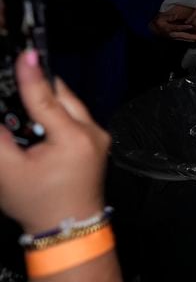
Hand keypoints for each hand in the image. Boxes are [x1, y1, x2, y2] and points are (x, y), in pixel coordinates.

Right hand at [0, 50, 108, 233]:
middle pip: (63, 97)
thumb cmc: (40, 204)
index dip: (31, 75)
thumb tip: (1, 115)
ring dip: (48, 100)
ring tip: (24, 97)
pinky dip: (56, 113)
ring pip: (70, 105)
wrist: (70, 227)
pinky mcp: (97, 141)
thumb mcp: (8, 171)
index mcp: (73, 139)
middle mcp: (92, 133)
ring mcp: (99, 137)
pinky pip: (75, 117)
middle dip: (40, 85)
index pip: (47, 100)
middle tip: (19, 71)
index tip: (26, 53)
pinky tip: (39, 117)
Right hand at [150, 5, 195, 40]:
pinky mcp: (176, 38)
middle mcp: (172, 34)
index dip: (184, 27)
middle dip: (193, 36)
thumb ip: (169, 17)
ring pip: (185, 38)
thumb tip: (176, 15)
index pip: (177, 28)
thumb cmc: (159, 23)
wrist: (154, 30)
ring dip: (193, 38)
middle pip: (184, 36)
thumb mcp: (161, 18)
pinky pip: (184, 39)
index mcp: (169, 28)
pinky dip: (190, 39)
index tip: (191, 25)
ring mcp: (174, 37)